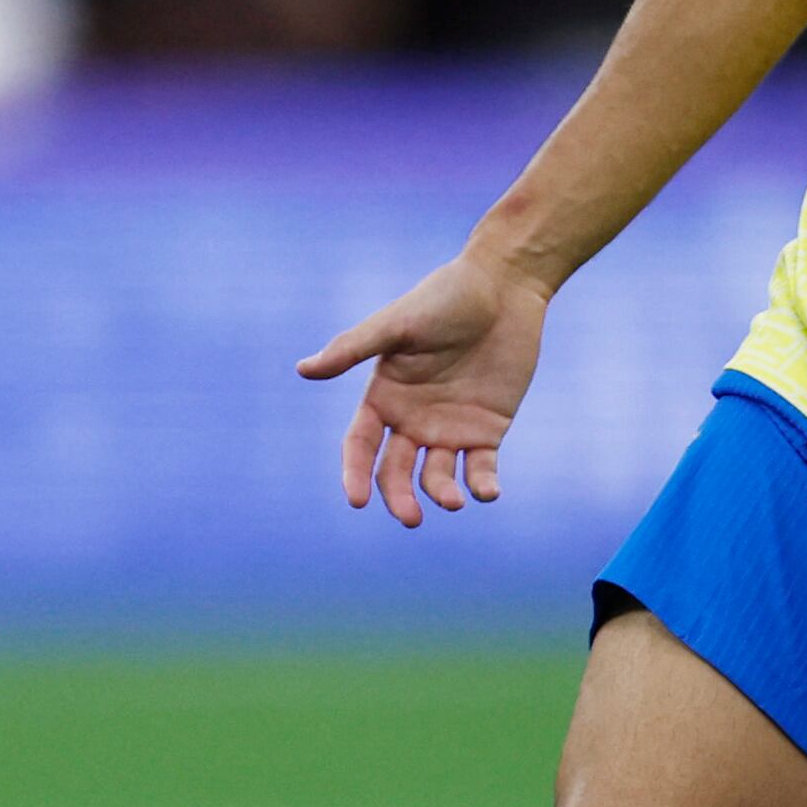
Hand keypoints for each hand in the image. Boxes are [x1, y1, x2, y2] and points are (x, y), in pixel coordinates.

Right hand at [297, 245, 552, 527]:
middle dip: (398, 497)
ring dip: (440, 494)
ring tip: (454, 501)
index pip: (360, 446)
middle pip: (394, 472)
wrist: (502, 288)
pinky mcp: (487, 430)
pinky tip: (486, 492)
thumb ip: (352, 348)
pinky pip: (481, 469)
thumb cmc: (445, 299)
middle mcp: (412, 420)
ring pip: (436, 477)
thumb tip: (303, 370)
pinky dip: (483, 485)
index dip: (355, 474)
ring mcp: (449, 428)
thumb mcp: (396, 324)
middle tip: (411, 518)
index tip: (358, 500)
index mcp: (383, 397)